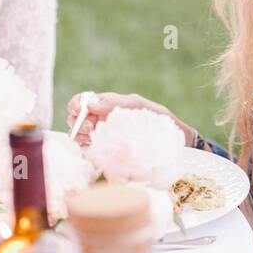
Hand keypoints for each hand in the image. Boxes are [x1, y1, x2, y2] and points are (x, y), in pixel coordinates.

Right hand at [66, 91, 196, 145]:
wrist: (176, 142)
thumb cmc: (159, 120)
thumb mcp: (140, 106)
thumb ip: (117, 103)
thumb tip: (92, 104)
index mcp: (110, 105)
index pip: (85, 101)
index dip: (76, 104)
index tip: (76, 109)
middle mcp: (104, 120)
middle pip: (78, 118)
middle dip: (78, 121)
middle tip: (88, 128)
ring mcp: (105, 136)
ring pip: (80, 134)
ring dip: (80, 135)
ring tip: (91, 138)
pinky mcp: (109, 152)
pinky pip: (90, 150)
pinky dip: (86, 148)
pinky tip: (93, 148)